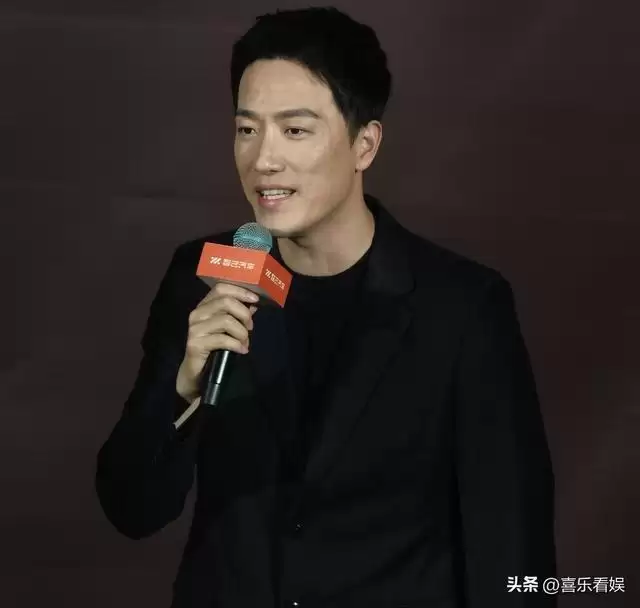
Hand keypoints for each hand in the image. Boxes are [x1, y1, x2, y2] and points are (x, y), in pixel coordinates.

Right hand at [176, 282, 258, 400]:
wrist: (196, 372)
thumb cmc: (214, 347)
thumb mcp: (228, 328)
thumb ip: (238, 314)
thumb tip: (254, 304)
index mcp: (204, 306)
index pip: (221, 288)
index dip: (240, 291)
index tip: (255, 299)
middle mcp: (197, 313)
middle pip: (226, 302)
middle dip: (244, 314)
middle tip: (250, 327)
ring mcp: (195, 328)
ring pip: (227, 320)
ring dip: (242, 333)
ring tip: (245, 342)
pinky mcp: (195, 344)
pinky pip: (223, 339)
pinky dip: (237, 344)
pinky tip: (242, 350)